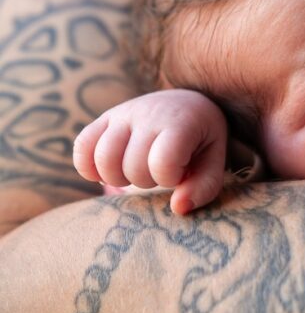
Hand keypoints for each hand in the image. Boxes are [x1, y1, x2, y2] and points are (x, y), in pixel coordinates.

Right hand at [73, 90, 226, 214]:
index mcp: (180, 123)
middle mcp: (148, 114)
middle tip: (157, 173)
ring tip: (134, 172)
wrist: (186, 104)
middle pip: (132, 166)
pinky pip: (81, 146)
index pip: (162, 163)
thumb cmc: (201, 140)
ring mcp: (123, 114)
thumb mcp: (214, 160)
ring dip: (117, 177)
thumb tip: (178, 208)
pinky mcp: (105, 118)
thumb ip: (203, 187)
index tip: (178, 173)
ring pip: (103, 159)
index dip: (168, 179)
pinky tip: (106, 172)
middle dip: (145, 181)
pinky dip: (88, 167)